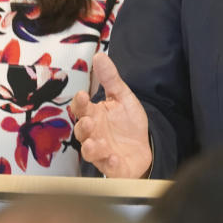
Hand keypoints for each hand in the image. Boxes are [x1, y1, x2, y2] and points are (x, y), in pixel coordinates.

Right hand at [71, 52, 151, 177]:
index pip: (82, 109)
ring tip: (94, 143)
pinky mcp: (113, 166)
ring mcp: (102, 152)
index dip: (80, 103)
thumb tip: (99, 55)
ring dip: (91, 147)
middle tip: (89, 121)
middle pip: (82, 131)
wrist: (142, 148)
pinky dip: (110, 164)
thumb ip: (110, 79)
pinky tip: (113, 158)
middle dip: (84, 127)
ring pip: (90, 152)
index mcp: (95, 116)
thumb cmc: (127, 123)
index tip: (83, 95)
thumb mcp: (122, 97)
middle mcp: (94, 134)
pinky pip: (109, 167)